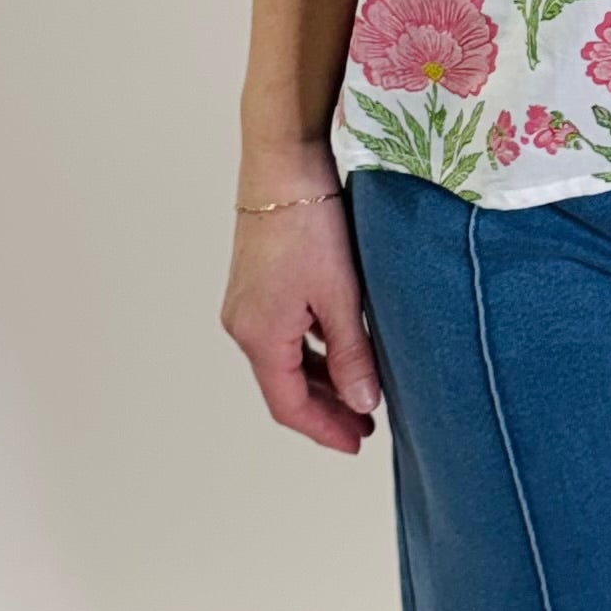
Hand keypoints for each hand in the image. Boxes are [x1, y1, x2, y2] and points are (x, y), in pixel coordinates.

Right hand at [220, 182, 380, 454]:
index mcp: (260, 336)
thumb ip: (352, 355)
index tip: (356, 443)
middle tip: (366, 426)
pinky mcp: (257, 285)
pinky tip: (343, 351)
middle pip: (285, 386)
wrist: (283, 166)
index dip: (324, 430)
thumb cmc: (310, 225)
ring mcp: (247, 304)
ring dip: (321, 380)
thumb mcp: (342, 296)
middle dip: (325, 409)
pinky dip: (312, 351)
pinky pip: (285, 335)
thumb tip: (361, 404)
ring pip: (286, 360)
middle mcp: (244, 325)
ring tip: (361, 393)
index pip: (290, 405)